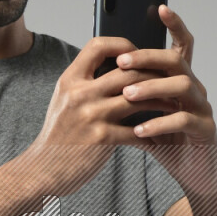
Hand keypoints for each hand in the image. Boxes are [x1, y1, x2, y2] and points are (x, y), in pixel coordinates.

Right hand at [25, 35, 163, 195]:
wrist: (43, 169)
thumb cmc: (59, 135)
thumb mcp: (64, 100)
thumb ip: (86, 83)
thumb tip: (116, 68)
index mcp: (70, 80)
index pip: (98, 46)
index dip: (122, 45)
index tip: (137, 54)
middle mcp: (79, 94)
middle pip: (126, 71)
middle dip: (152, 74)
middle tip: (168, 80)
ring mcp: (91, 116)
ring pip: (136, 98)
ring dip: (159, 101)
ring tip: (173, 105)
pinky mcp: (101, 139)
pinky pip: (134, 130)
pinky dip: (150, 133)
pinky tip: (159, 135)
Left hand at [116, 5, 216, 195]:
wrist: (193, 173)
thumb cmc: (166, 141)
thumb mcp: (144, 114)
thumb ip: (130, 95)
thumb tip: (99, 74)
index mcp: (180, 80)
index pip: (181, 45)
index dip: (175, 25)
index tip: (160, 7)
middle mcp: (195, 88)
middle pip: (176, 61)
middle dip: (148, 58)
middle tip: (121, 63)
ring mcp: (204, 108)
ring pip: (183, 86)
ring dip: (152, 88)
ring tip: (127, 96)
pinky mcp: (206, 131)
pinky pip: (184, 121)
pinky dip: (160, 124)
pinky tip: (140, 130)